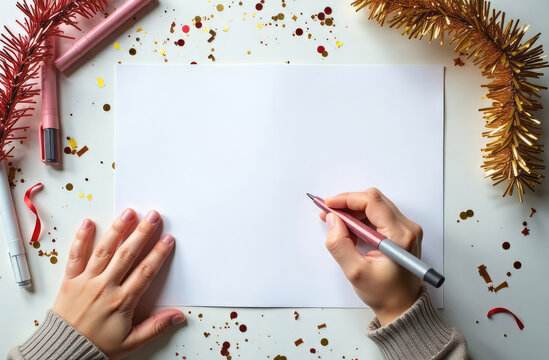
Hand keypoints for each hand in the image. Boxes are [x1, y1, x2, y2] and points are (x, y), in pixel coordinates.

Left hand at [52, 209, 184, 358]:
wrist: (64, 352)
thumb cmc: (98, 346)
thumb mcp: (131, 342)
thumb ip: (156, 327)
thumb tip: (178, 316)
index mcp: (122, 301)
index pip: (145, 272)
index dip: (158, 253)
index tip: (168, 239)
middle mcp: (105, 287)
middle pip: (127, 254)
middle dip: (142, 233)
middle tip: (153, 216)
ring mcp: (86, 281)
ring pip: (104, 250)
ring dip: (118, 229)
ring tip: (129, 212)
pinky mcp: (70, 280)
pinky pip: (75, 256)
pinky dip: (81, 238)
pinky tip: (89, 222)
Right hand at [320, 188, 422, 325]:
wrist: (402, 307)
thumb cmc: (385, 294)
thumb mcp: (356, 272)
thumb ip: (340, 244)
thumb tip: (332, 220)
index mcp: (399, 236)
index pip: (371, 202)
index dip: (347, 199)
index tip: (329, 204)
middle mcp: (407, 228)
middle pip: (373, 200)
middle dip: (348, 204)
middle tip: (329, 214)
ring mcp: (407, 229)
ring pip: (375, 206)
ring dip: (354, 212)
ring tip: (338, 227)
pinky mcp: (403, 232)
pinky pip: (379, 216)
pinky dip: (362, 220)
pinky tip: (351, 233)